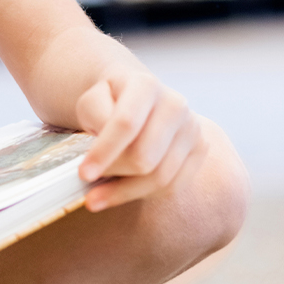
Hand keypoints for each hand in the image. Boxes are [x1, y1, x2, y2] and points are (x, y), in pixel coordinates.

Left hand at [74, 66, 207, 211]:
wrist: (136, 100)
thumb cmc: (108, 103)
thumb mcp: (90, 101)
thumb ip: (95, 116)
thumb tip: (102, 146)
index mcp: (145, 85)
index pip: (126, 123)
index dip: (104, 151)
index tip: (83, 174)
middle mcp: (176, 105)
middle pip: (145, 156)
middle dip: (112, 172)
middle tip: (86, 184)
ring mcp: (192, 128)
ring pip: (160, 176)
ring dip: (124, 192)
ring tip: (96, 198)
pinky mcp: (199, 151)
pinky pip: (173, 186)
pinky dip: (142, 195)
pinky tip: (119, 194)